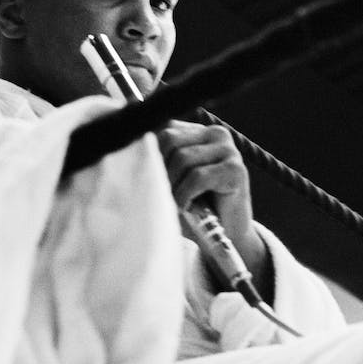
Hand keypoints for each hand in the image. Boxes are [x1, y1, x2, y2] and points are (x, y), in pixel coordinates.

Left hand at [157, 121, 271, 296]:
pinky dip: (185, 196)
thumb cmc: (193, 206)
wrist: (227, 235)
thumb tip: (126, 149)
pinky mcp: (236, 170)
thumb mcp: (171, 179)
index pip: (163, 129)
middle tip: (162, 194)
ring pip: (183, 158)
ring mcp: (228, 150)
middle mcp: (215, 134)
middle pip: (170, 140)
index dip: (149, 153)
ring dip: (172, 186)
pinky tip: (187, 208)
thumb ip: (156, 161)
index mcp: (197, 132)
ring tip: (175, 203)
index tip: (147, 178)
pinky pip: (197, 177)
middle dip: (160, 169)